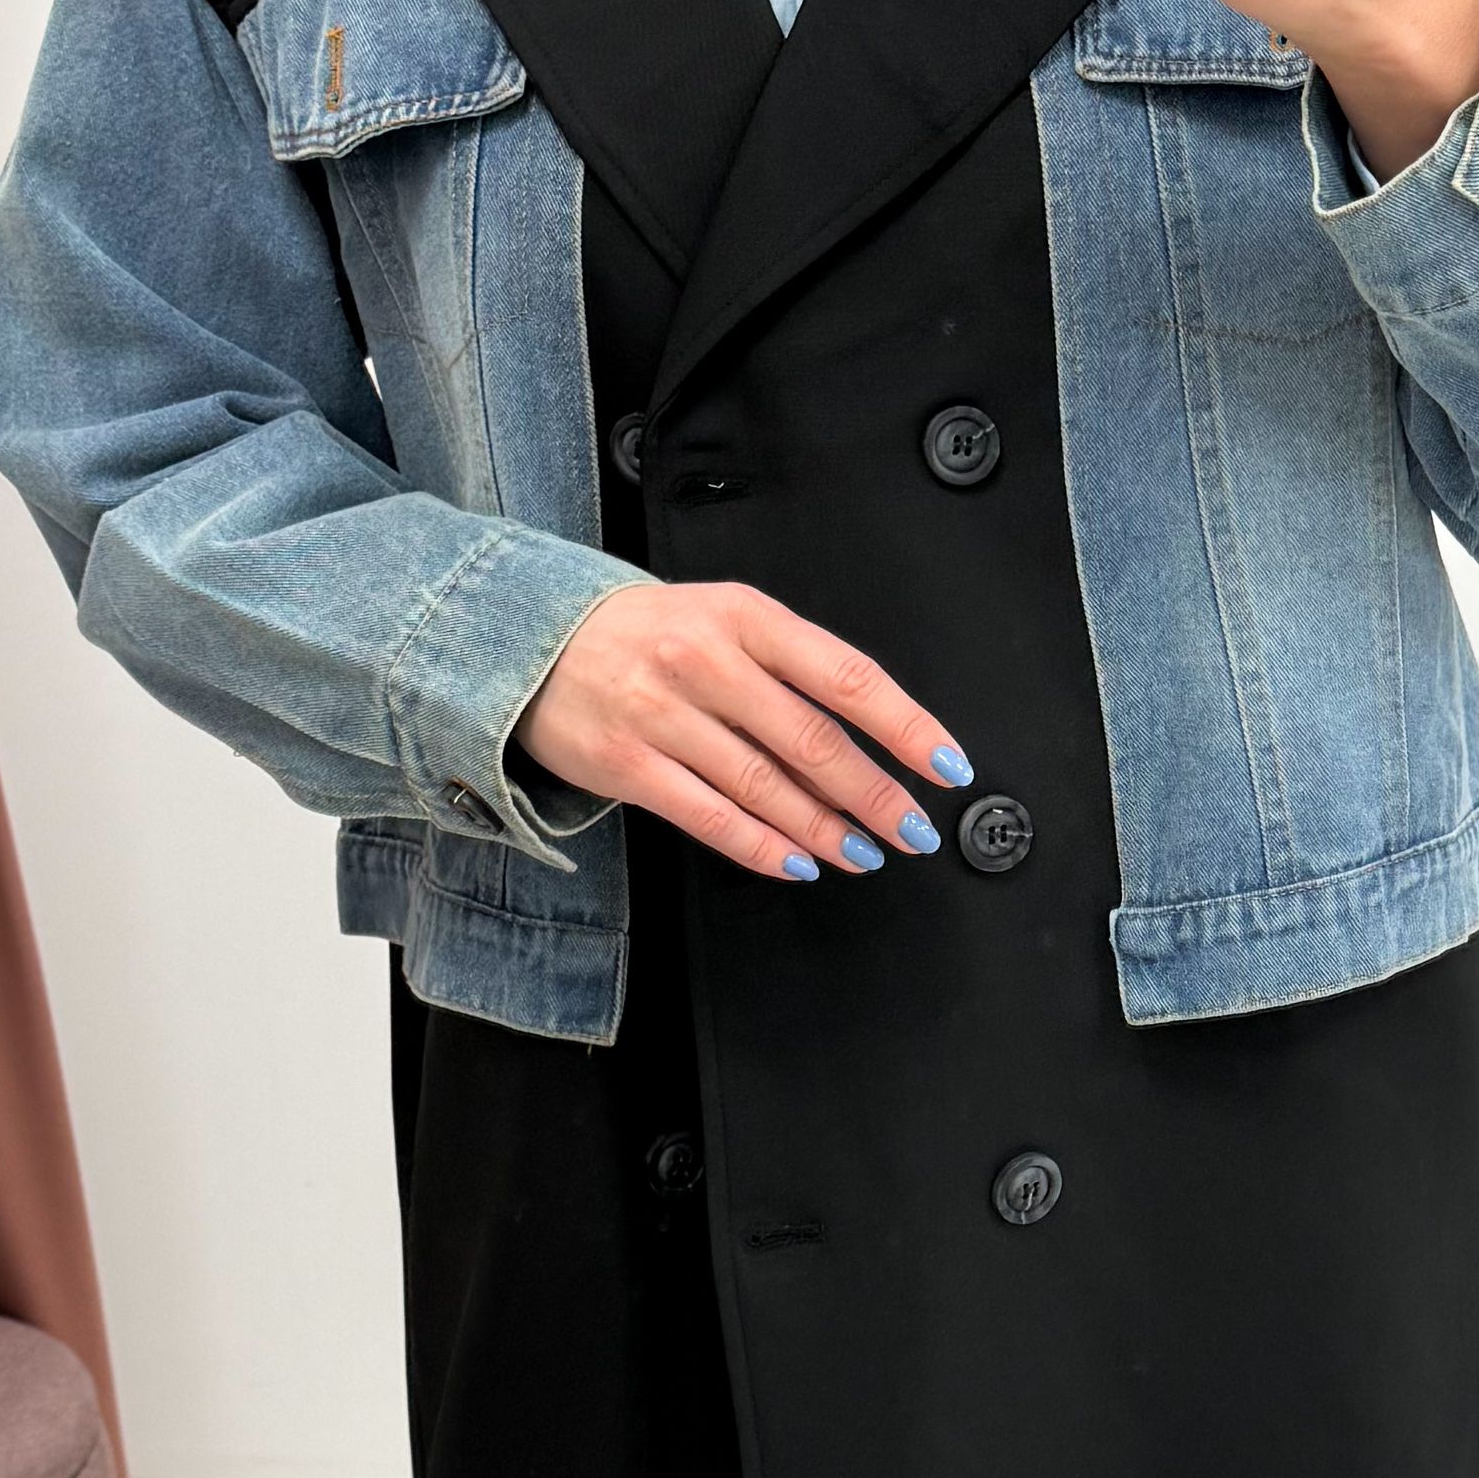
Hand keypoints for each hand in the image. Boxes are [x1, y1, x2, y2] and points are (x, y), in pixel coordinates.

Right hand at [518, 580, 968, 881]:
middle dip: (874, 794)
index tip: (946, 765)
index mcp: (744, 616)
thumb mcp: (723, 618)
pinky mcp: (627, 763)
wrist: (533, 637)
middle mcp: (705, 660)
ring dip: (825, 829)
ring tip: (863, 853)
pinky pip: (710, 817)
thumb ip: (790, 665)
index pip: (846, 676)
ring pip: (765, 786)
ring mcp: (662, 713)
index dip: (906, 727)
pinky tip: (797, 861)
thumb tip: (869, 735)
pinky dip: (762, 847)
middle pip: (812, 740)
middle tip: (912, 828)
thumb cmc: (646, 633)